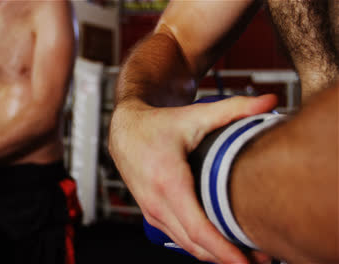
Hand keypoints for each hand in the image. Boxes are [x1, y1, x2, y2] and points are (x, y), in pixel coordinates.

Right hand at [108, 95, 276, 263]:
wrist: (124, 130)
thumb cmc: (156, 125)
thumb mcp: (194, 115)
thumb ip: (234, 109)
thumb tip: (270, 100)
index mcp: (167, 181)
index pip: (198, 228)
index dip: (225, 250)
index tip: (248, 261)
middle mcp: (156, 201)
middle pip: (195, 244)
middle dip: (227, 257)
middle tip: (261, 259)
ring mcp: (152, 211)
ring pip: (185, 244)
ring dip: (214, 255)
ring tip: (246, 256)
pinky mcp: (151, 214)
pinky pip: (177, 237)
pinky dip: (198, 246)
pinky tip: (219, 247)